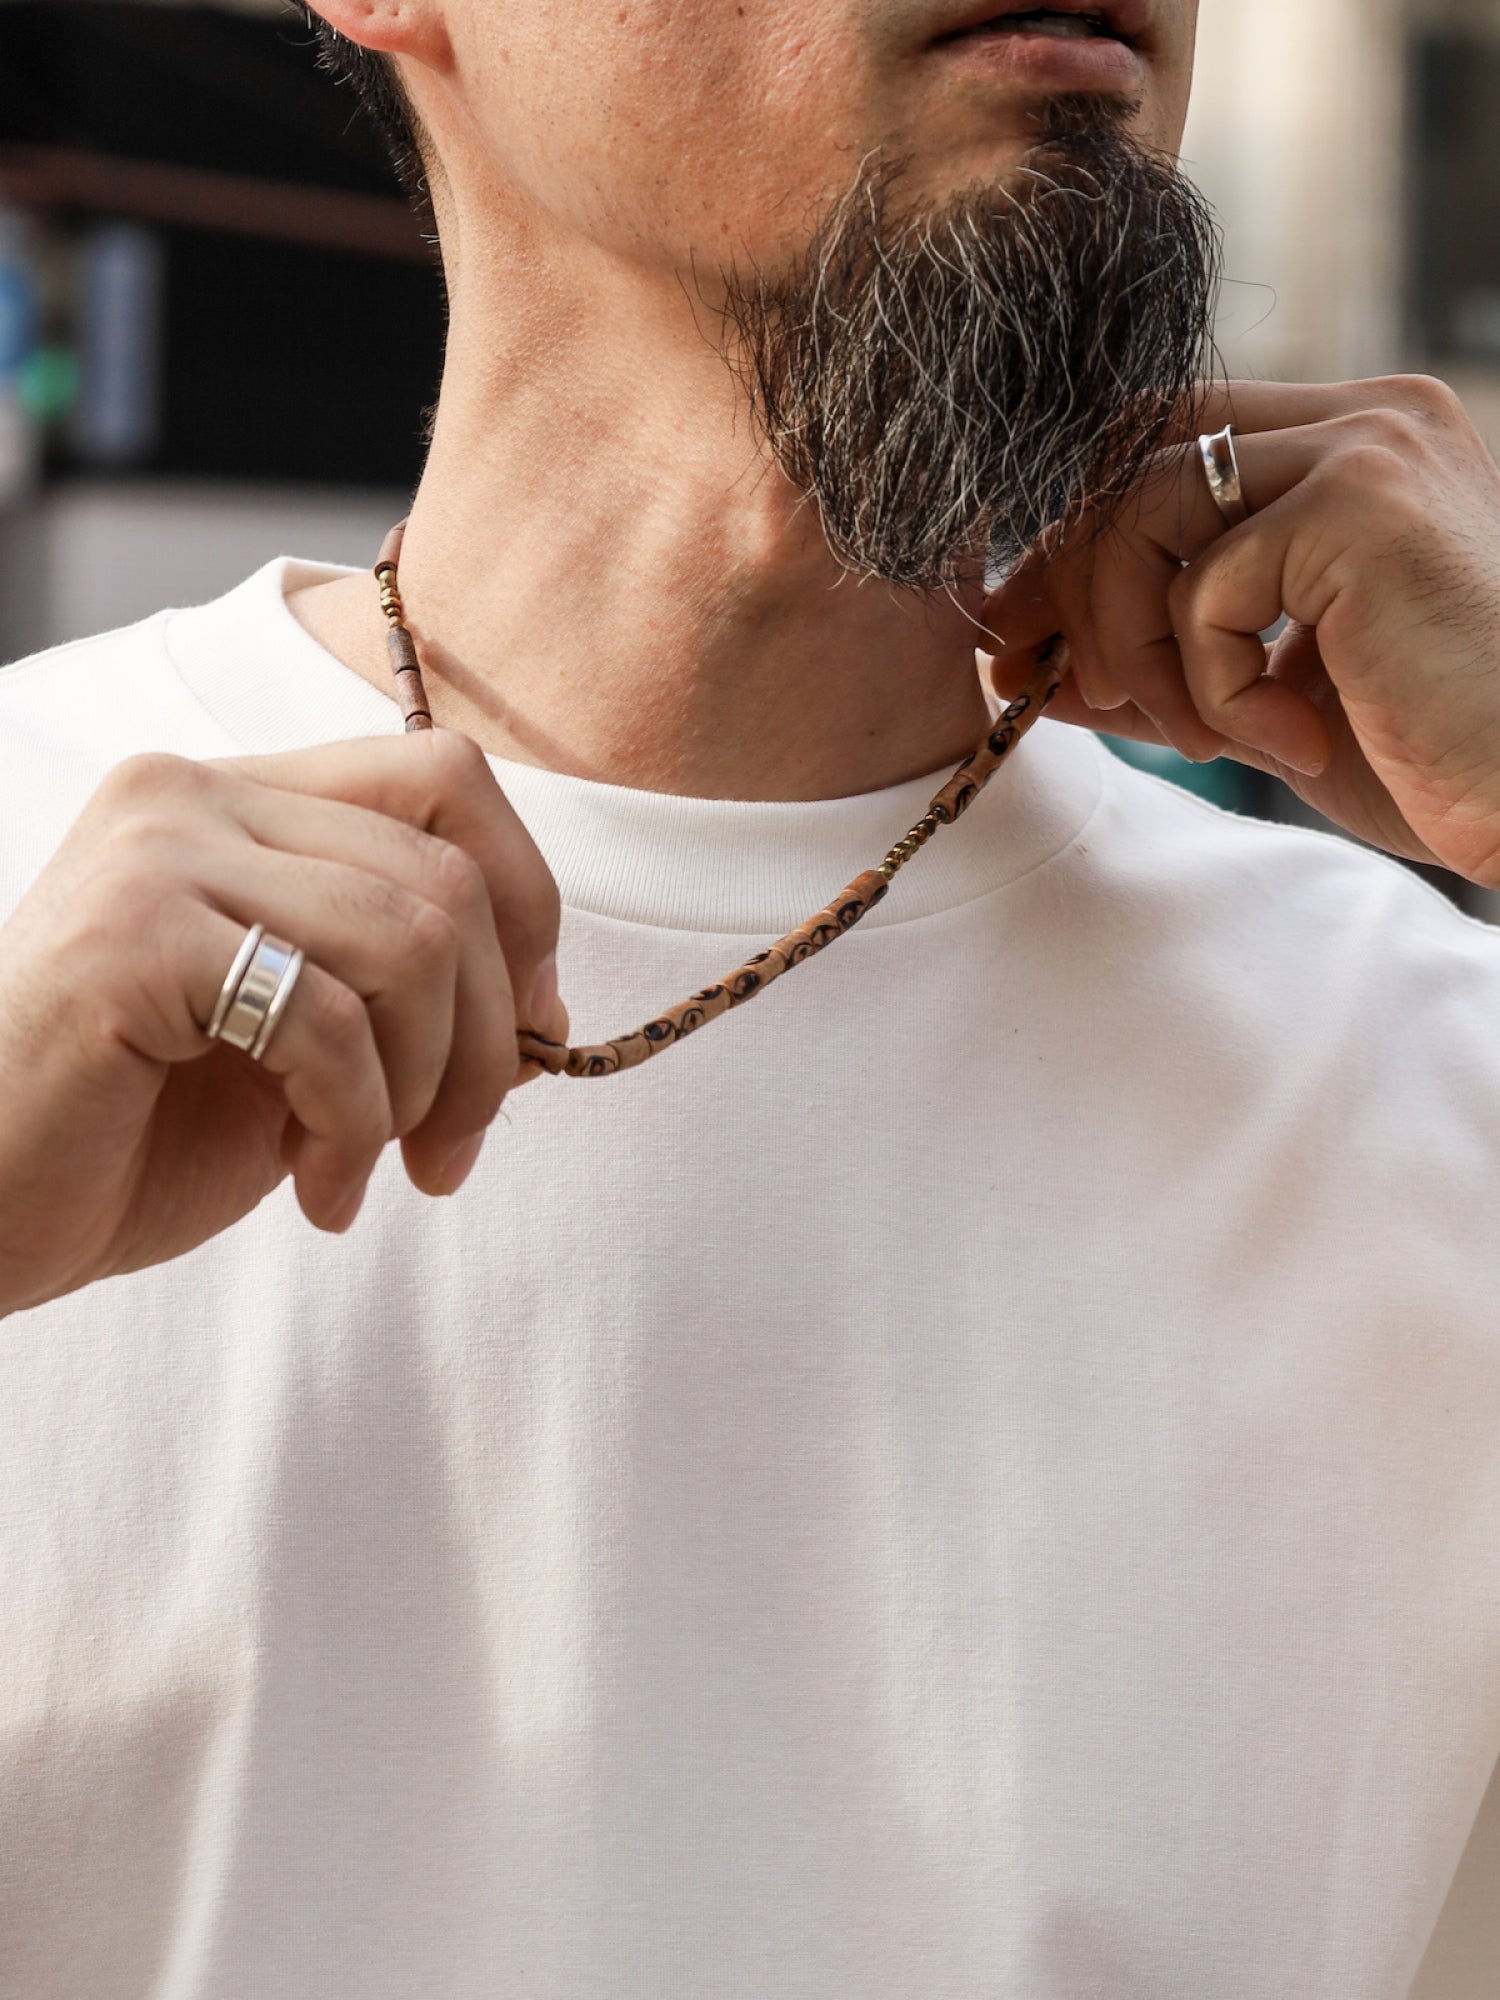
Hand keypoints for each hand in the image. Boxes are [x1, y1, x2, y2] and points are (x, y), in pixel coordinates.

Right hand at [0, 730, 567, 1317]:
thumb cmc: (129, 1136)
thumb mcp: (309, 1057)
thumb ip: (414, 1002)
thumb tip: (548, 1011)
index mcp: (241, 796)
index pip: (445, 780)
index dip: (525, 907)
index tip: (529, 1036)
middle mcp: (196, 791)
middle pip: (448, 874)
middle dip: (491, 1039)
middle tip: (452, 1152)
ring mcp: (156, 850)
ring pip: (410, 940)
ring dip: (426, 1090)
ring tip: (369, 1172)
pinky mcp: (129, 936)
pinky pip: (326, 1017)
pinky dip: (355, 1123)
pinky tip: (320, 1192)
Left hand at [981, 376, 1499, 887]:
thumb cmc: (1423, 755)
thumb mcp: (1254, 698)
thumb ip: (1152, 658)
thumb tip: (1024, 654)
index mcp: (1346, 444)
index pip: (1161, 440)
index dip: (1072, 533)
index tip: (1023, 631)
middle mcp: (1362, 417)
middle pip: (1131, 446)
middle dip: (1066, 572)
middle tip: (1052, 679)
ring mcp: (1367, 448)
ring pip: (1144, 509)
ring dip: (1134, 644)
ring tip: (1201, 734)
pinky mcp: (1360, 507)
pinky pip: (1204, 589)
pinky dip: (1217, 687)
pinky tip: (1294, 738)